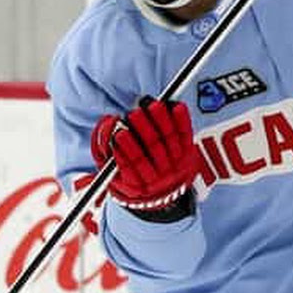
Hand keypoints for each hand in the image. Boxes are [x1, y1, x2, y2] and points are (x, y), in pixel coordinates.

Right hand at [91, 97, 197, 211]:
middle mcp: (158, 178)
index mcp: (136, 186)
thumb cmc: (127, 165)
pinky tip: (178, 107)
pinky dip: (182, 120)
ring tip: (153, 105)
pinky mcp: (187, 153)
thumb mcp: (110, 162)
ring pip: (169, 141)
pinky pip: (186, 135)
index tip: (119, 134)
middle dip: (143, 132)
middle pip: (152, 152)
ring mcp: (174, 166)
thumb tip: (110, 123)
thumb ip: (105, 144)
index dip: (125, 151)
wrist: (158, 184)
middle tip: (134, 115)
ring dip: (162, 121)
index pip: (130, 169)